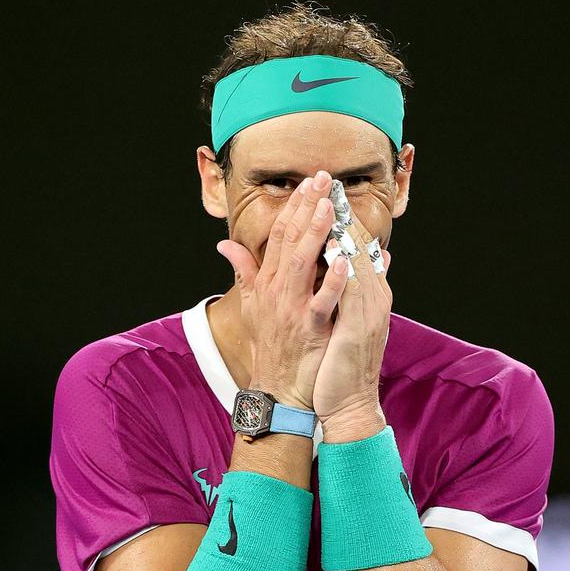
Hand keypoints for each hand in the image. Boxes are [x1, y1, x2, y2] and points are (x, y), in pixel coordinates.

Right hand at [215, 171, 348, 411]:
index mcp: (266, 284)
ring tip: (329, 207)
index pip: (277, 236)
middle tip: (322, 180)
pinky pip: (322, 302)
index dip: (293, 207)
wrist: (278, 390)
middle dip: (305, 208)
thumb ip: (244, 272)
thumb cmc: (270, 348)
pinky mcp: (309, 329)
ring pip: (302, 264)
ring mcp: (292, 310)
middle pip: (288, 241)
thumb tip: (225, 246)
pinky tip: (344, 261)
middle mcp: (276, 292)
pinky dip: (332, 281)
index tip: (309, 183)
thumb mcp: (252, 307)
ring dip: (315, 234)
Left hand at [312, 208, 392, 424]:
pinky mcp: (360, 328)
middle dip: (342, 212)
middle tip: (325, 181)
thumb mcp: (340, 319)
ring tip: (330, 203)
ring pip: (360, 263)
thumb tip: (346, 259)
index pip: (355, 245)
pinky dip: (347, 270)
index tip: (320, 190)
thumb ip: (341, 287)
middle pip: (360, 245)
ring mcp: (370, 311)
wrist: (348, 403)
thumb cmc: (339, 363)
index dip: (338, 216)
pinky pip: (354, 293)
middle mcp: (373, 296)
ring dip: (346, 232)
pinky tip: (337, 250)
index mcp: (367, 292)